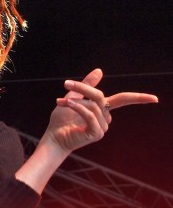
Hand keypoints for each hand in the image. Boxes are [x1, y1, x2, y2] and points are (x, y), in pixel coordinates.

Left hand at [43, 68, 157, 152]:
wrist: (53, 137)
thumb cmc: (61, 120)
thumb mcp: (73, 98)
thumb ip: (86, 85)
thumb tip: (100, 70)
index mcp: (103, 109)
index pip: (124, 100)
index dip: (139, 98)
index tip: (155, 99)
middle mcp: (105, 118)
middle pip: (102, 97)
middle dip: (85, 88)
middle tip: (66, 83)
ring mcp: (102, 127)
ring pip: (93, 105)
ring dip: (75, 101)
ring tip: (60, 102)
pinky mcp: (96, 134)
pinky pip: (90, 115)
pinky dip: (78, 108)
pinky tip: (66, 104)